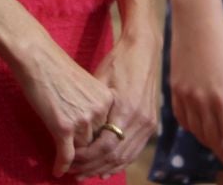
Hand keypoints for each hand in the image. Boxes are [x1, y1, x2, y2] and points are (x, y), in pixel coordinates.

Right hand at [8, 31, 116, 175]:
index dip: (98, 146)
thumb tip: (89, 127)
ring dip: (74, 162)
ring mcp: (82, 120)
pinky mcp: (63, 126)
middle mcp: (99, 111)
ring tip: (68, 168)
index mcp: (107, 99)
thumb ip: (91, 105)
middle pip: (95, 142)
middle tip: (80, 167)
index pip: (106, 131)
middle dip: (87, 156)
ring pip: (81, 150)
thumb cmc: (55, 66)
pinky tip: (57, 171)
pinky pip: (66, 154)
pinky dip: (61, 165)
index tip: (94, 156)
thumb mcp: (84, 85)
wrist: (36, 57)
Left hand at [68, 29, 161, 176]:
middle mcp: (140, 121)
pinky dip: (120, 163)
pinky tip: (106, 169)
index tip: (70, 160)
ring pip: (126, 157)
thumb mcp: (100, 81)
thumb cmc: (117, 62)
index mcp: (126, 110)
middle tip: (74, 172)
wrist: (144, 51)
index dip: (87, 157)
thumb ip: (93, 108)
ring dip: (105, 168)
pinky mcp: (151, 124)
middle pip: (115, 156)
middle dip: (93, 167)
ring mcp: (149, 124)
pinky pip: (134, 151)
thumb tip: (76, 132)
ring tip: (86, 174)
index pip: (105, 146)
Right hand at [167, 0, 222, 172]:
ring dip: (208, 142)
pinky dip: (190, 128)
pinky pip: (181, 117)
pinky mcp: (174, 87)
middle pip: (212, 136)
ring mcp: (185, 94)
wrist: (195, 20)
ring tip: (217, 147)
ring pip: (196, 130)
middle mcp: (202, 100)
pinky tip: (198, 130)